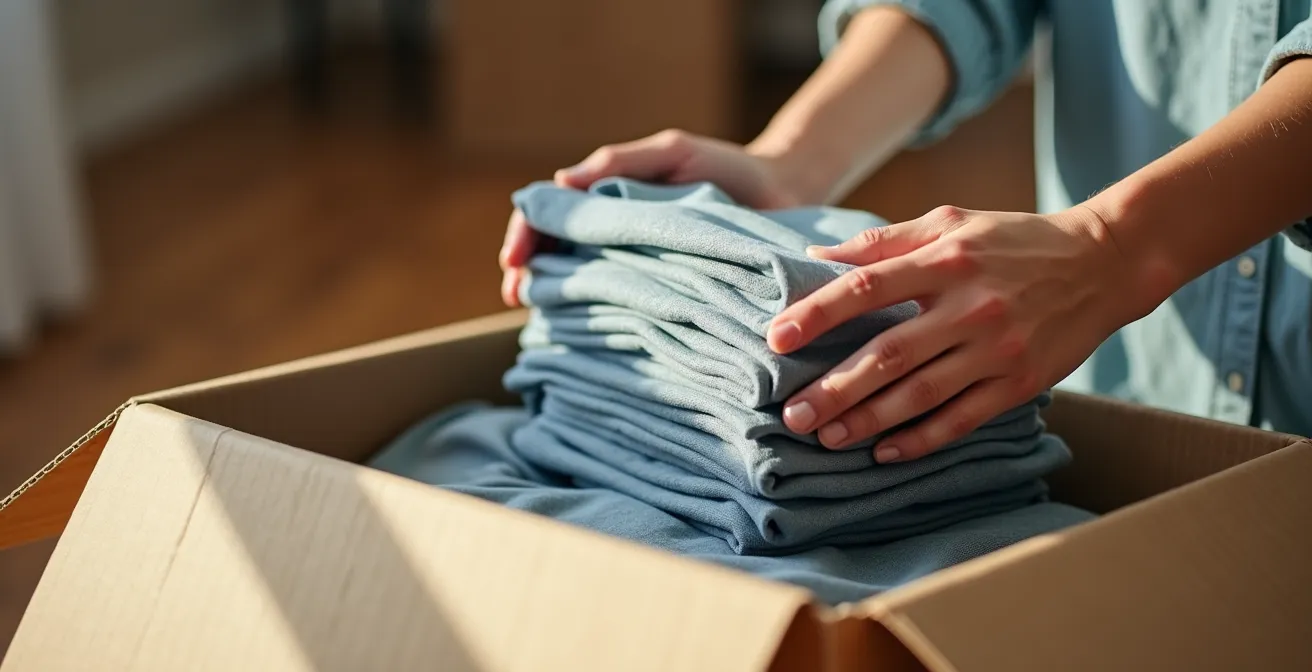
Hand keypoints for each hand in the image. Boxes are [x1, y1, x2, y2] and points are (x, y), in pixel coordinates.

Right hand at [499, 129, 808, 305]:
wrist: (788, 193)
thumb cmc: (728, 167)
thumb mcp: (673, 152)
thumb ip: (618, 162)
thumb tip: (560, 182)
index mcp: (609, 199)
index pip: (549, 216)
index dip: (524, 237)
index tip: (514, 263)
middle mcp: (617, 237)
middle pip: (555, 256)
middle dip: (530, 276)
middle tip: (519, 299)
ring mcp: (640, 268)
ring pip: (584, 287)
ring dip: (559, 302)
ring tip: (546, 320)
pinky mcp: (669, 296)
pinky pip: (627, 311)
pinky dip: (602, 323)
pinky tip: (591, 339)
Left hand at [769, 204, 1145, 462]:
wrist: (1105, 263)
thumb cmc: (1014, 240)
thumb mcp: (951, 222)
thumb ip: (882, 241)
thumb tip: (815, 256)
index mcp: (944, 261)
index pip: (867, 287)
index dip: (818, 313)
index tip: (777, 339)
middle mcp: (968, 306)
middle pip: (889, 354)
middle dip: (835, 388)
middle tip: (793, 414)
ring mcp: (996, 349)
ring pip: (921, 393)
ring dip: (869, 420)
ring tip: (827, 438)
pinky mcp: (1020, 382)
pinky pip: (962, 418)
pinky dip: (921, 439)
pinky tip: (884, 453)